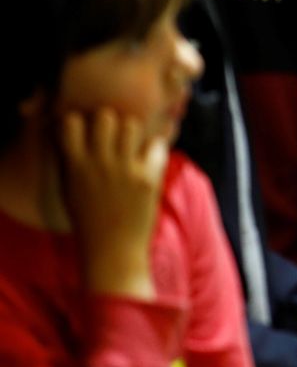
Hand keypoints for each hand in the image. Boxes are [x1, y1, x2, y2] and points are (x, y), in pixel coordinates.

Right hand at [58, 109, 167, 299]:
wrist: (112, 251)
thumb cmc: (89, 220)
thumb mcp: (70, 190)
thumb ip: (71, 159)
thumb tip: (74, 129)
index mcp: (74, 167)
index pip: (71, 121)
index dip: (80, 122)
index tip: (86, 131)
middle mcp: (98, 164)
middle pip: (105, 115)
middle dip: (110, 121)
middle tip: (113, 136)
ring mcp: (124, 169)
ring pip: (131, 124)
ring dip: (132, 132)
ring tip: (131, 147)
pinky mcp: (148, 177)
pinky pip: (156, 144)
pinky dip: (155, 149)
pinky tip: (149, 160)